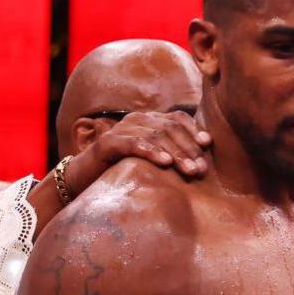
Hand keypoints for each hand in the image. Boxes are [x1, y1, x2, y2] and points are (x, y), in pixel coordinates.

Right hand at [63, 111, 211, 195]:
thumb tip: (203, 162)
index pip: (178, 118)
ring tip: (190, 170)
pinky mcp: (109, 142)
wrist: (86, 176)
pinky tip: (164, 162)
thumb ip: (173, 154)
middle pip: (170, 128)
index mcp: (151, 120)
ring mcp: (122, 129)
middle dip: (188, 149)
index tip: (207, 145)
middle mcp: (138, 119)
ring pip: (155, 137)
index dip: (194, 130)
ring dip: (176, 154)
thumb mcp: (153, 159)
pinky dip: (151, 152)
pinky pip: (134, 144)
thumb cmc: (126, 168)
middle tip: (201, 168)